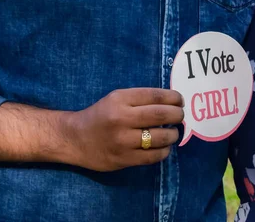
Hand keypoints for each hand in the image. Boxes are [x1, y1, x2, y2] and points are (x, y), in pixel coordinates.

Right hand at [60, 88, 183, 171]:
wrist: (74, 138)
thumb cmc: (100, 116)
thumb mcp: (115, 99)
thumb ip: (139, 99)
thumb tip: (172, 102)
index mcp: (120, 99)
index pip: (155, 96)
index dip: (173, 98)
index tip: (179, 101)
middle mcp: (121, 118)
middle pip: (160, 115)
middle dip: (177, 115)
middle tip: (180, 116)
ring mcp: (122, 140)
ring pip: (160, 137)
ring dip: (173, 134)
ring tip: (173, 133)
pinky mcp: (123, 159)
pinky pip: (153, 156)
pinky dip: (164, 151)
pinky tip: (164, 147)